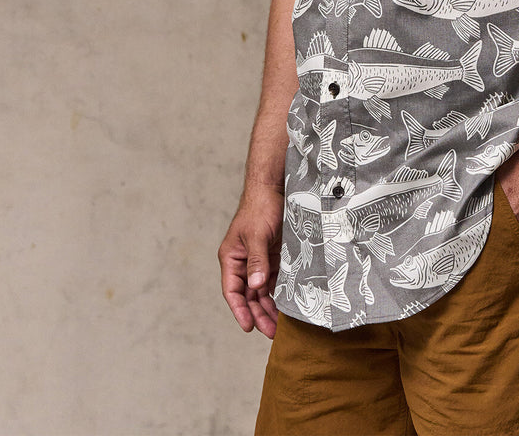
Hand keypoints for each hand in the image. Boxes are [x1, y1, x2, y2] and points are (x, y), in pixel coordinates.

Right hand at [219, 183, 283, 337]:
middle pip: (248, 295)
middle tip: (271, 332)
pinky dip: (279, 293)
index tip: (249, 327)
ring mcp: (259, 260)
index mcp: (232, 258)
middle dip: (258, 314)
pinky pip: (275, 280)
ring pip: (262, 291)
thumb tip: (256, 286)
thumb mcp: (257, 235)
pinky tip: (287, 306)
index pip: (232, 291)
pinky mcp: (274, 257)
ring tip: (280, 325)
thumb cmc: (261, 207)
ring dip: (270, 307)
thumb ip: (257, 261)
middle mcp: (244, 262)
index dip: (240, 310)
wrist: (276, 187)